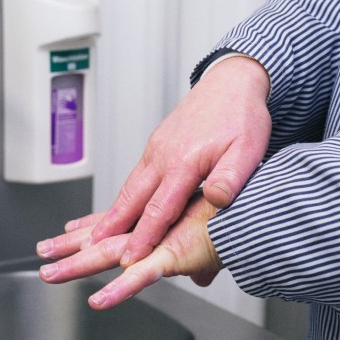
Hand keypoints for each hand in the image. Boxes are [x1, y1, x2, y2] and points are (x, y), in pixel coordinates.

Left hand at [37, 192, 221, 308]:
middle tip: (42, 249)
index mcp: (155, 226)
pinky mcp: (171, 257)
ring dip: (74, 266)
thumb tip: (203, 279)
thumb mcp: (212, 251)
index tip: (68, 230)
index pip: (115, 228)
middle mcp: (148, 231)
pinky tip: (97, 302)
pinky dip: (118, 290)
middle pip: (99, 239)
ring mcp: (155, 243)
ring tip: (48, 273)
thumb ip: (202, 264)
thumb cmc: (234, 225)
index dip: (88, 229)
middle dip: (68, 246)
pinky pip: (140, 277)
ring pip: (106, 257)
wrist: (254, 215)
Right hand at [89, 56, 270, 265]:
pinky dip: (124, 196)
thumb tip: (217, 199)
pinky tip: (121, 208)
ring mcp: (157, 149)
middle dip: (111, 227)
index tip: (131, 258)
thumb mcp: (248, 149)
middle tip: (92, 249)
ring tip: (96, 234)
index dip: (144, 237)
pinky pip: (136, 176)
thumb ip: (232, 177)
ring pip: (130, 187)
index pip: (160, 209)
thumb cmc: (241, 115)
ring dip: (112, 212)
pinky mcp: (157, 145)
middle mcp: (163, 155)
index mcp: (184, 161)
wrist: (231, 82)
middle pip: (131, 198)